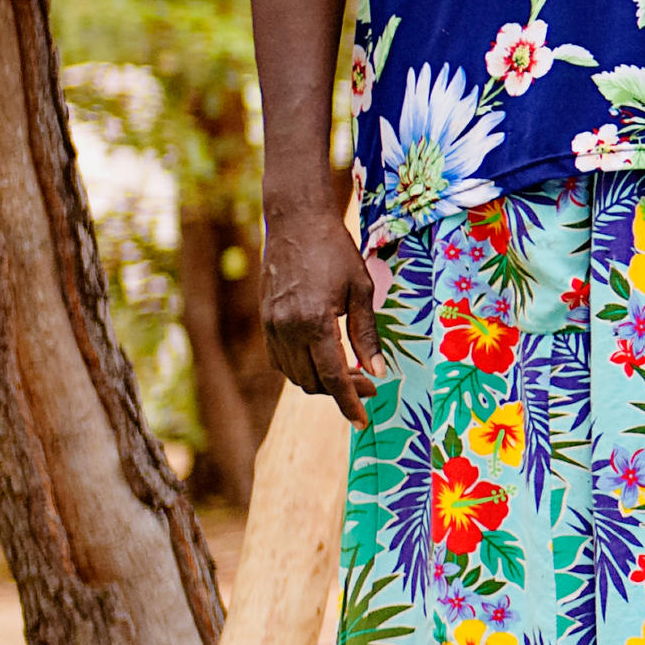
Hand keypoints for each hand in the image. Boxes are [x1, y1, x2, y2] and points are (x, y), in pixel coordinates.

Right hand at [260, 203, 386, 415]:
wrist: (296, 223)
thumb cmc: (336, 252)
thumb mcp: (362, 290)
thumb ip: (367, 334)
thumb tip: (378, 371)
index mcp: (314, 322)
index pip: (333, 377)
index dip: (349, 403)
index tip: (363, 421)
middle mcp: (287, 329)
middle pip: (313, 381)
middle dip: (343, 391)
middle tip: (371, 383)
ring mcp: (272, 326)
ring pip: (295, 375)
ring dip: (322, 382)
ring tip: (351, 372)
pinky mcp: (265, 321)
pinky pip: (281, 361)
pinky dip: (302, 369)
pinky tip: (323, 359)